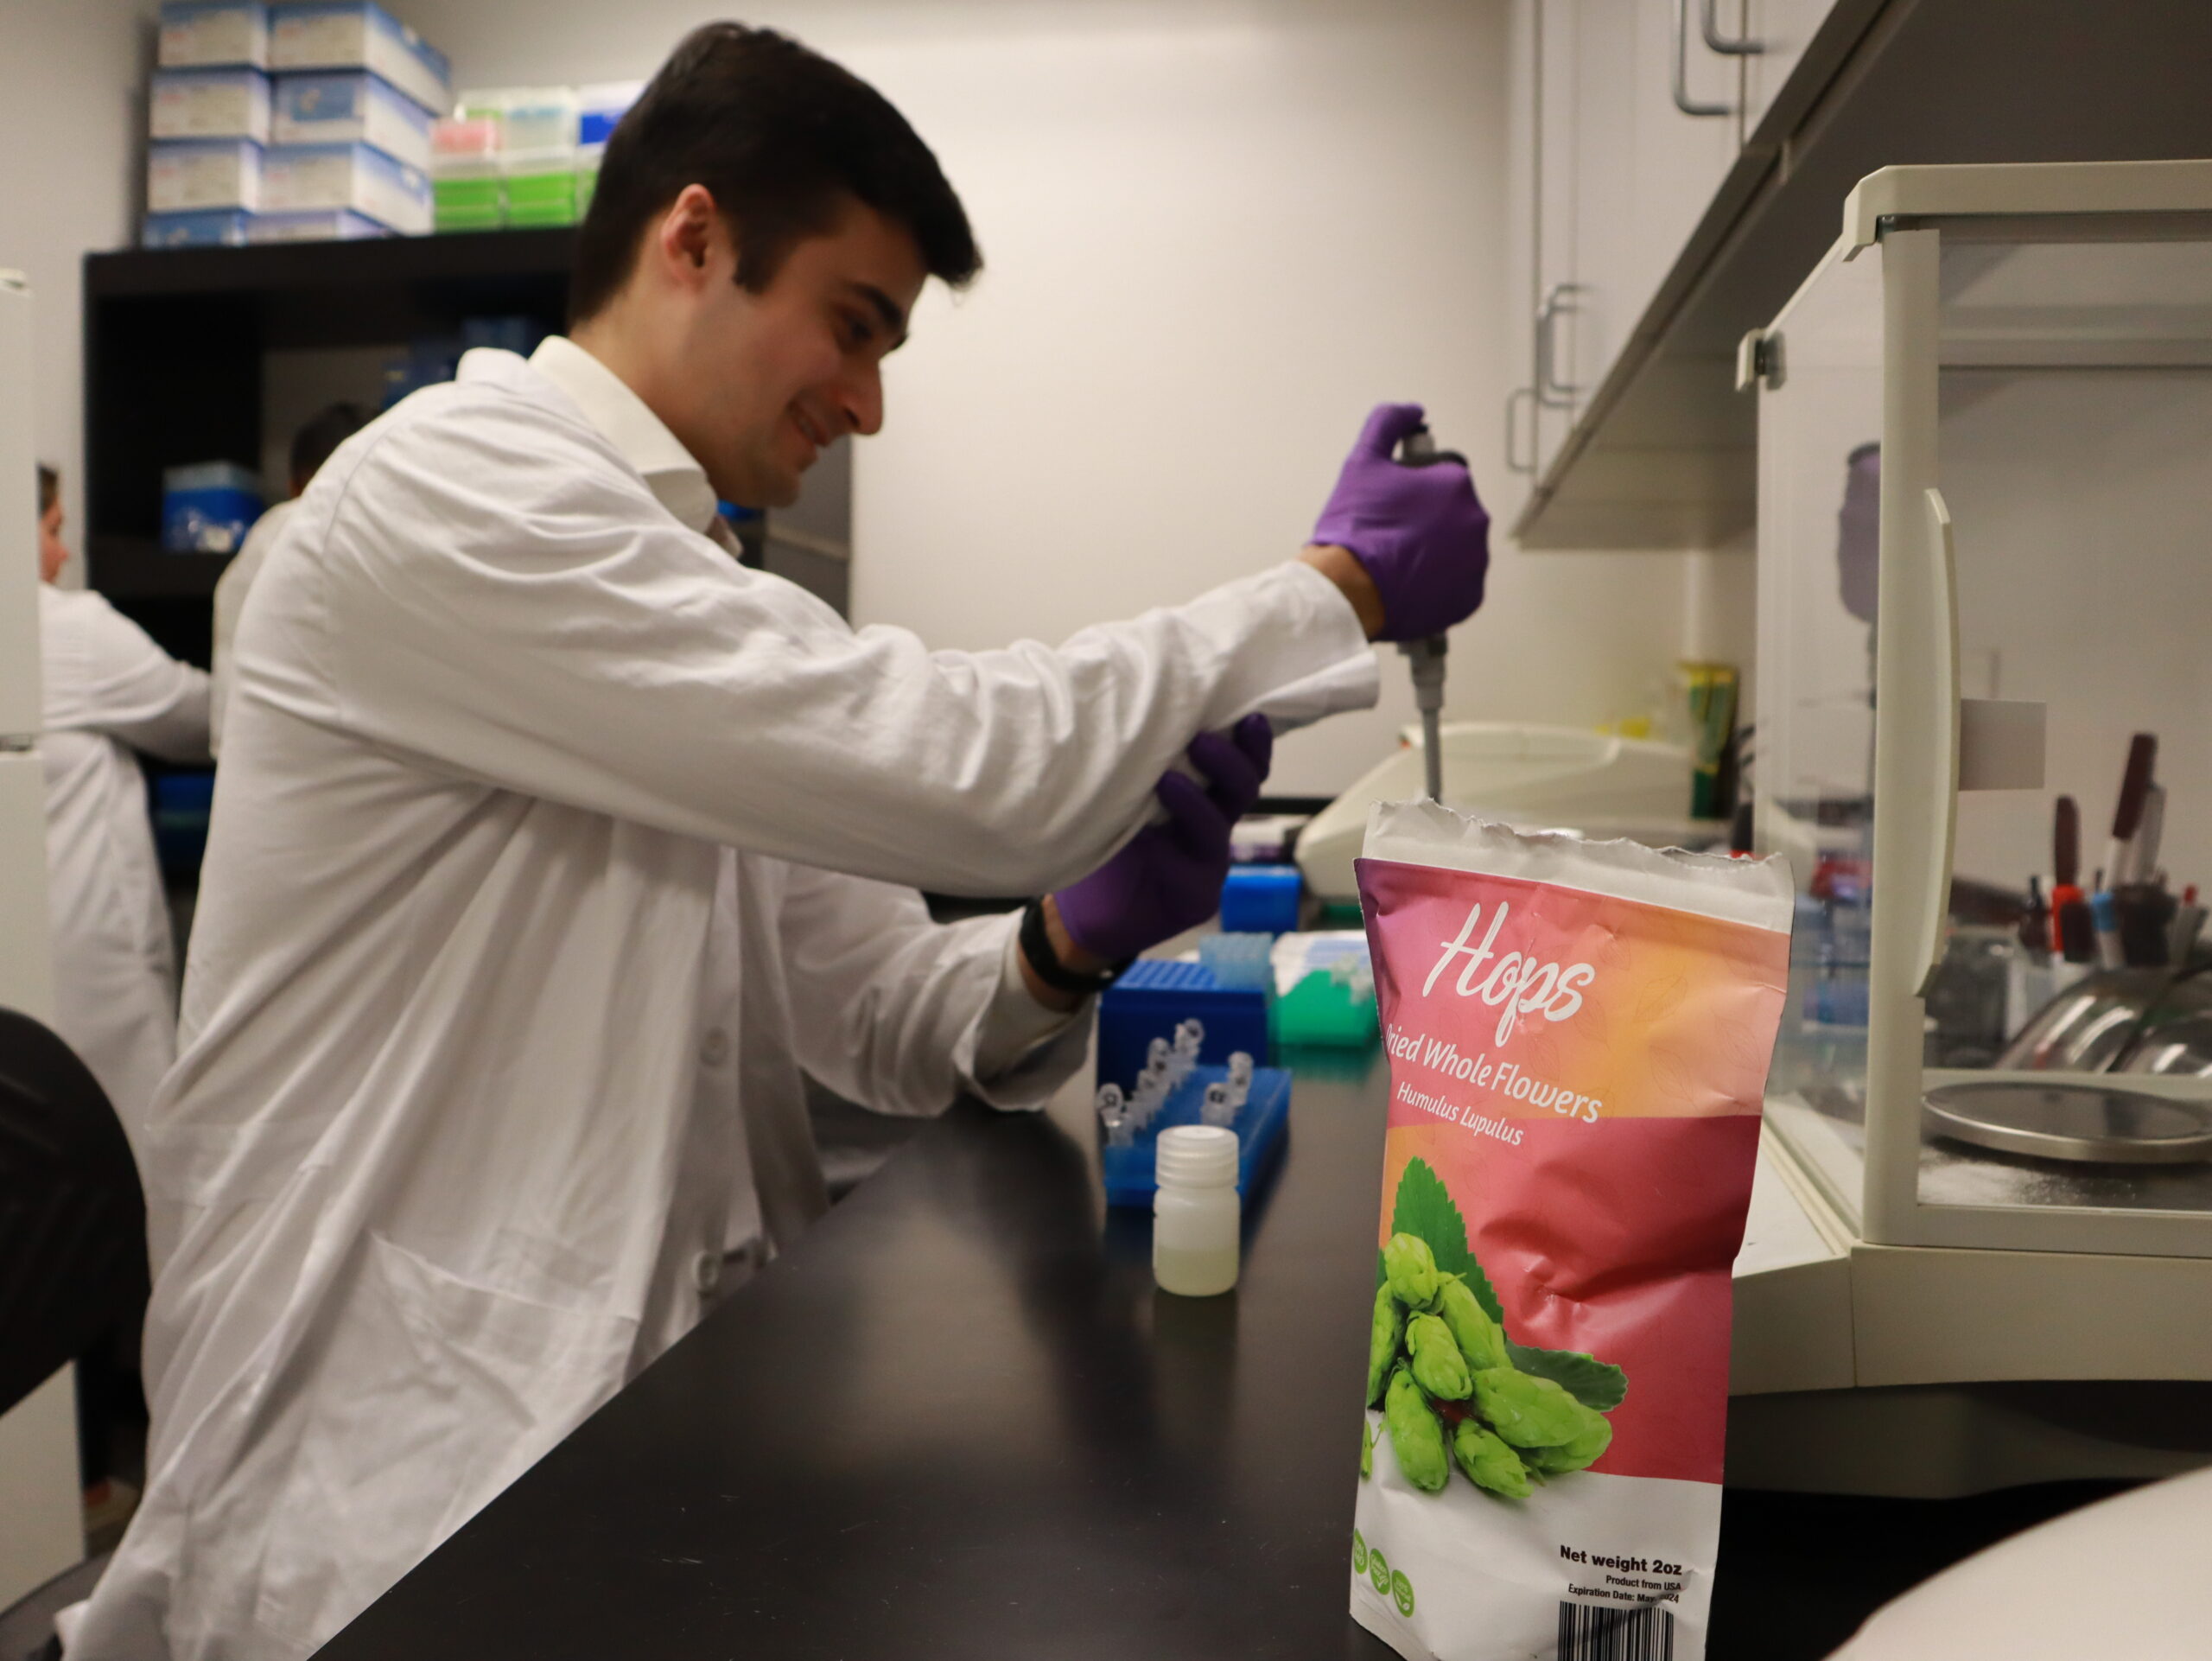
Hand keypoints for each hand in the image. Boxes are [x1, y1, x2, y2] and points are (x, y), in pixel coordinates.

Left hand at [1049, 715, 1273, 965]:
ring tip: (1167, 781)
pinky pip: (1192, 872)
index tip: (1249, 715)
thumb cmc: (1103, 839)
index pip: (1241, 763)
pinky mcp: (1197, 898)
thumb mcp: (1118, 790)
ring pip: (1217, 828)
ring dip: (1195, 803)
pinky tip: (1150, 842)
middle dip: (1229, 763)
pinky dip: (1170, 854)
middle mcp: (1212, 824)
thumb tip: (1129, 701)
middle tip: (1201, 740)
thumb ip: (1134, 758)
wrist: (1085, 909)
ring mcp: (1209, 863)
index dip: (1252, 742)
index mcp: (1203, 794)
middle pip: (1243, 789)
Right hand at [1309, 402, 1489, 641]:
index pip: (1442, 481)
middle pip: (1452, 516)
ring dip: (1435, 553)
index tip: (1392, 509)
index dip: (1414, 494)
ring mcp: (1475, 562)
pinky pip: (1457, 585)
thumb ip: (1387, 423)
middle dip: (1427, 524)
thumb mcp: (1362, 461)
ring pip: (1457, 550)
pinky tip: (1410, 584)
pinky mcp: (1469, 596)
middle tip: (1391, 536)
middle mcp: (1475, 520)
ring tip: (1398, 562)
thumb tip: (1413, 411)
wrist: (1347, 588)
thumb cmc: (1355, 526)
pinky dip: (1439, 584)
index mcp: (1457, 484)